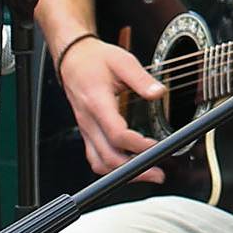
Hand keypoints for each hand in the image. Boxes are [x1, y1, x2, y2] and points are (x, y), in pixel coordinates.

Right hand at [56, 34, 165, 180]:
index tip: (156, 146)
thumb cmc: (95, 60)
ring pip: (100, 162)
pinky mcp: (87, 133)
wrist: (73, 59)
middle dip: (135, 170)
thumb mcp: (122, 61)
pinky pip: (96, 158)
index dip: (137, 145)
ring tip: (147, 174)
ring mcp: (86, 129)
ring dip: (123, 174)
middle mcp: (89, 121)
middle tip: (158, 173)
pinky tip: (129, 167)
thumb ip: (142, 79)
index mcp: (97, 102)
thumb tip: (159, 92)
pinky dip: (113, 168)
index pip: (116, 133)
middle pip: (108, 157)